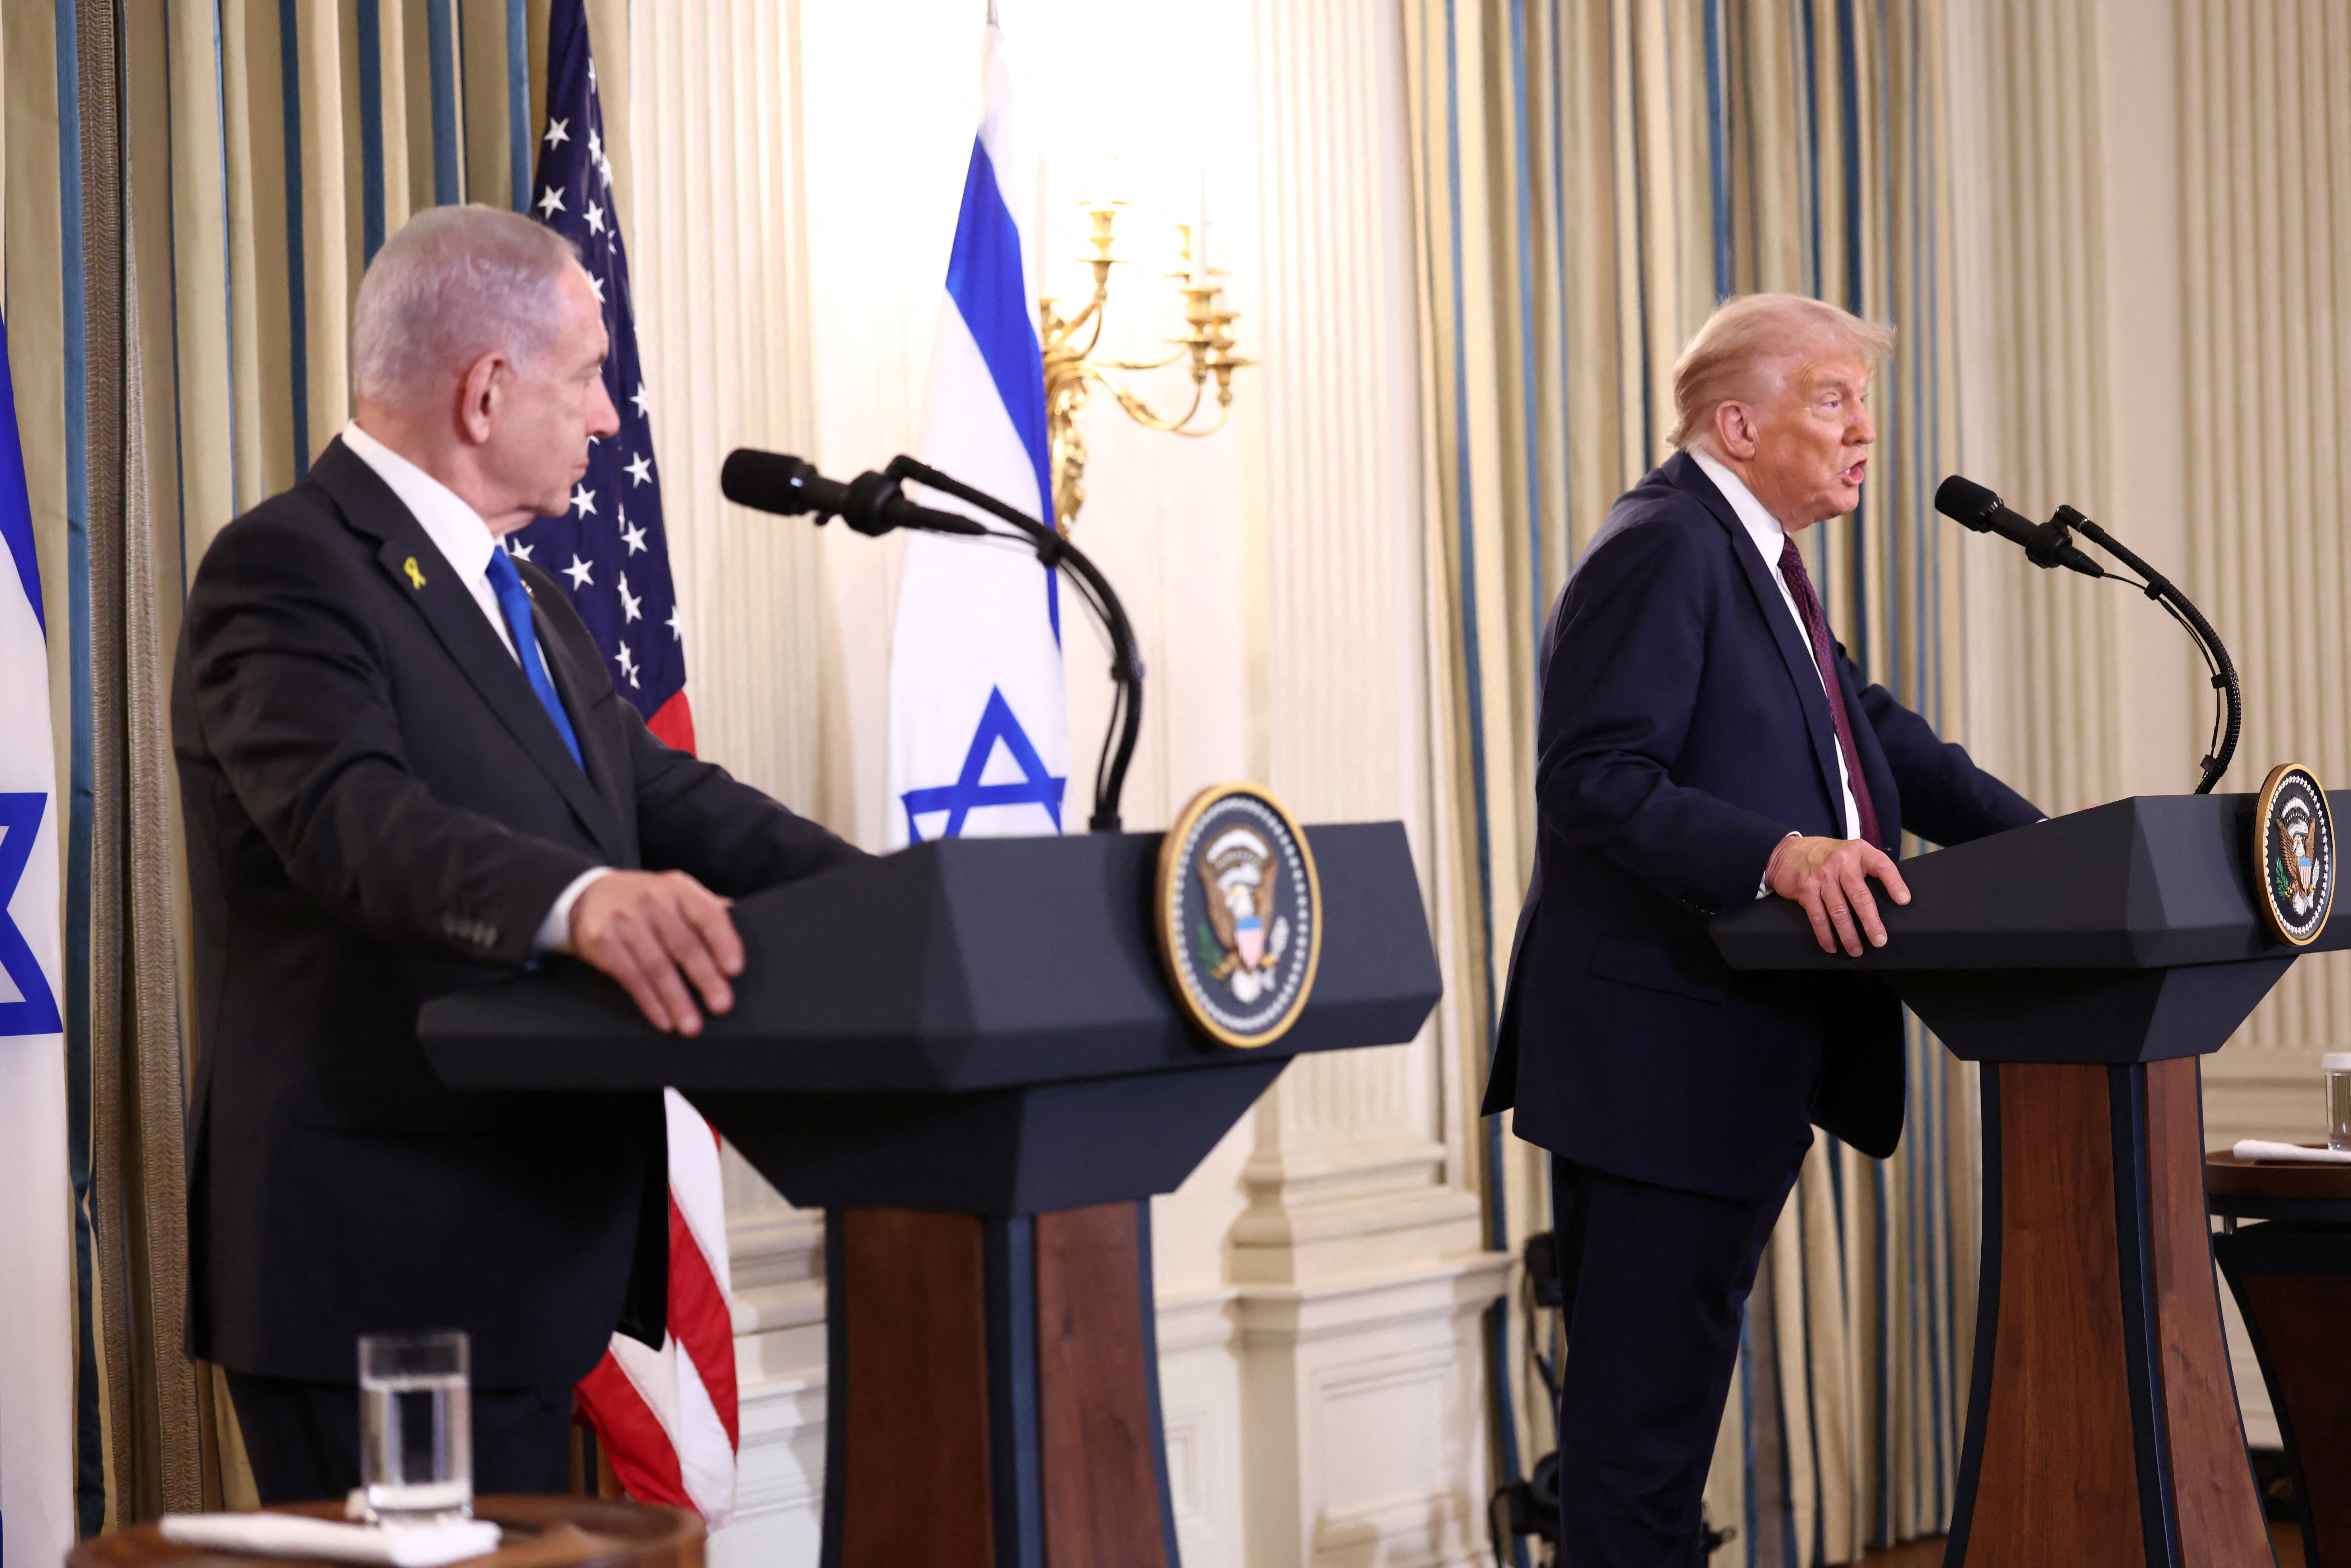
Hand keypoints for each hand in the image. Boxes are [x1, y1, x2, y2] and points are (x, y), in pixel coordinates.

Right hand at [569, 870, 742, 1035]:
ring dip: (677, 1000)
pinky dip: (650, 1002)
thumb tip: (741, 919)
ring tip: (692, 1026)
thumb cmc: (643, 901)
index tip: (735, 970)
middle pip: (684, 945)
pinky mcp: (603, 942)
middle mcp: (652, 900)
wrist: (587, 896)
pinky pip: (631, 978)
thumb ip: (704, 909)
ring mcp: (625, 921)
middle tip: (722, 1006)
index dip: (724, 942)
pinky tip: (664, 1020)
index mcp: (678, 888)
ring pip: (657, 967)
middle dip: (705, 978)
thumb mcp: (674, 894)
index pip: (707, 914)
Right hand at [1765, 835, 1911, 956]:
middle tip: (1879, 940)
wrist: (1788, 852)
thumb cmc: (1827, 856)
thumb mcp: (1851, 853)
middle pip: (1860, 896)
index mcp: (1859, 852)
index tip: (1904, 901)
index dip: (1894, 883)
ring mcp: (1822, 876)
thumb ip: (1868, 869)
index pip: (1882, 866)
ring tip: (1856, 950)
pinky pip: (1818, 916)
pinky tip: (1832, 946)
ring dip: (1848, 934)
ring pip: (1839, 911)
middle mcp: (1841, 863)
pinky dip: (1825, 934)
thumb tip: (1892, 899)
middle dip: (1870, 922)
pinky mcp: (1806, 889)